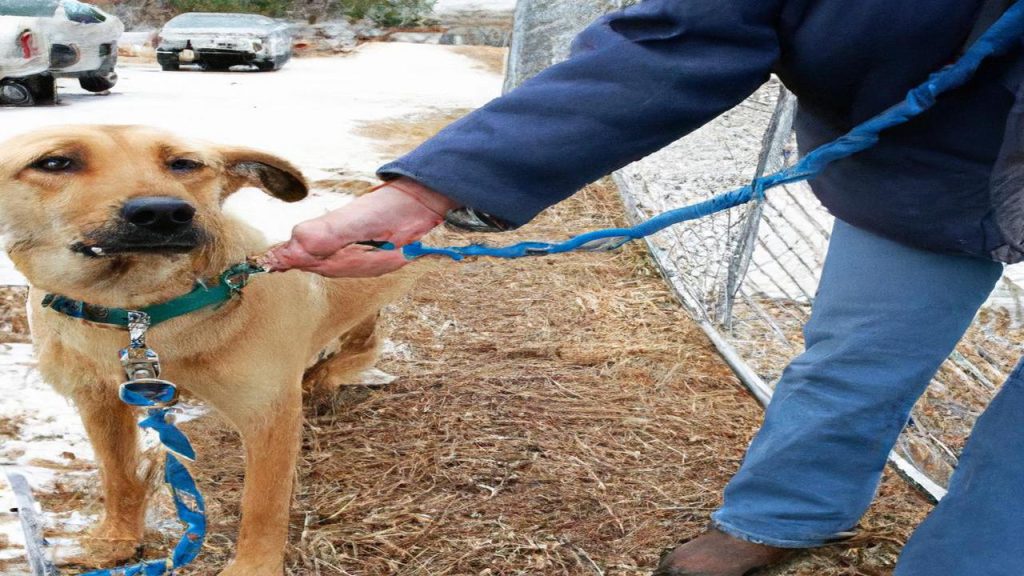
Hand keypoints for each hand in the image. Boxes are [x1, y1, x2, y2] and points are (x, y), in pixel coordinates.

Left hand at [264, 178, 459, 276]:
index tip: (264, 261)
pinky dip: (328, 249)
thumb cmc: (403, 204)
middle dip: (297, 261)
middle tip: (268, 260)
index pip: (317, 262)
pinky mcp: (381, 244)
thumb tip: (298, 242)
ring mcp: (376, 255)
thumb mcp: (365, 217)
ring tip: (288, 254)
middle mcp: (368, 263)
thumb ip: (331, 231)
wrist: (435, 193)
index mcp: (362, 261)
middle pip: (324, 264)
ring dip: (311, 256)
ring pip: (335, 260)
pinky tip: (323, 243)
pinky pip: (347, 252)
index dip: (289, 259)